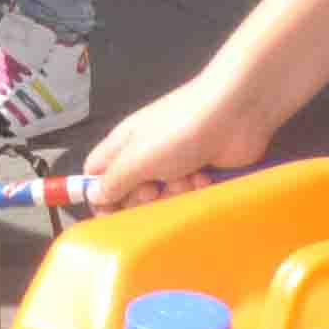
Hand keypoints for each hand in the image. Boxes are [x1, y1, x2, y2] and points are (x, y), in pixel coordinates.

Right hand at [83, 67, 273, 209]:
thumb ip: (113, 182)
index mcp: (123, 145)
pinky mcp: (200, 172)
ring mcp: (174, 164)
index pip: (96, 175)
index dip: (99, 196)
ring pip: (162, 197)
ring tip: (186, 178)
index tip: (110, 214)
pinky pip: (188, 194)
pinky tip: (205, 176)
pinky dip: (196, 188)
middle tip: (154, 191)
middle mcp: (145, 155)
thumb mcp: (138, 158)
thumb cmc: (179, 131)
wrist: (235, 114)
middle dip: (142, 199)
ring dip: (173, 194)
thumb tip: (93, 196)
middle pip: (130, 192)